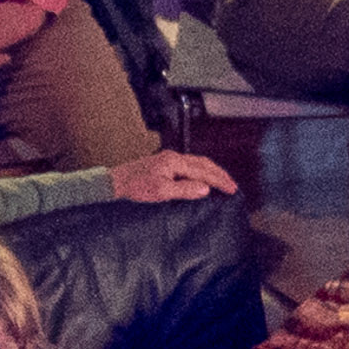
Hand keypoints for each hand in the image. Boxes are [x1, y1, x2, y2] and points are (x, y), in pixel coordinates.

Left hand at [107, 148, 237, 206]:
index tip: (232, 189)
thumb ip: (184, 189)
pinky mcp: (164, 164)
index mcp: (174, 161)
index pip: (204, 171)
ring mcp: (169, 160)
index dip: (220, 181)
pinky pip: (189, 166)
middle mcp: (173, 157)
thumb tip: (205, 189)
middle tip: (232, 186)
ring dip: (212, 172)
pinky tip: (202, 179)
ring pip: (197, 163)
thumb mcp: (160, 192)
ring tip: (222, 182)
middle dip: (220, 174)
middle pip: (204, 163)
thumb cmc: (134, 187)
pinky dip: (201, 172)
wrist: (115, 183)